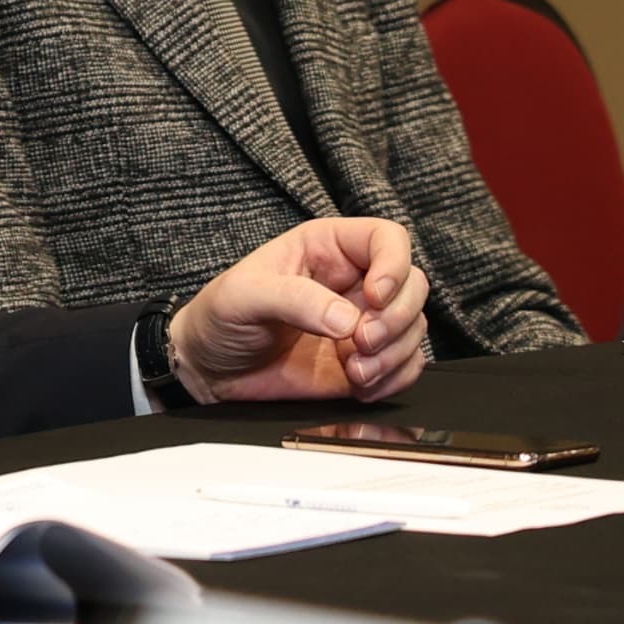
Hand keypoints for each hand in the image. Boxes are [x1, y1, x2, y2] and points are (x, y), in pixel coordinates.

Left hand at [168, 216, 428, 404]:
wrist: (209, 371)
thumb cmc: (220, 318)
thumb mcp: (243, 296)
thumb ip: (293, 299)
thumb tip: (347, 319)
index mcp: (326, 248)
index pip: (386, 238)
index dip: (393, 265)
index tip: (374, 297)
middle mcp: (353, 283)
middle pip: (413, 285)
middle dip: (396, 318)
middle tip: (360, 342)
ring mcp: (362, 324)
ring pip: (414, 329)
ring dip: (394, 354)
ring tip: (353, 369)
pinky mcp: (365, 363)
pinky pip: (406, 367)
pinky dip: (393, 379)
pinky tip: (359, 385)